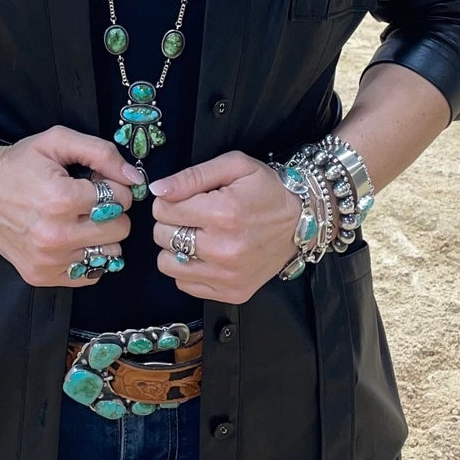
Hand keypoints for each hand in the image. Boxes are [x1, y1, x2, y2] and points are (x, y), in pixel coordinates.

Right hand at [0, 126, 141, 288]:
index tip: (97, 181)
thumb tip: (135, 178)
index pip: (121, 199)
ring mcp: (49, 260)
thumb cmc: (19, 165)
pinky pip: (90, 274)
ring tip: (81, 221)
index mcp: (61, 199)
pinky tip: (73, 238)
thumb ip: (101, 153)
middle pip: (120, 229)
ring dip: (102, 236)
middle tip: (90, 202)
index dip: (115, 186)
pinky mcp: (42, 276)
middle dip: (112, 211)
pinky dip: (88, 256)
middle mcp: (56, 235)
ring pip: (110, 254)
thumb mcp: (57, 142)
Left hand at [148, 151, 300, 303]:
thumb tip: (158, 190)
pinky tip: (206, 254)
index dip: (168, 201)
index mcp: (222, 213)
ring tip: (197, 236)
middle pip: (163, 237)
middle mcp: (224, 249)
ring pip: (168, 264)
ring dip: (175, 248)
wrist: (302, 220)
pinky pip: (185, 284)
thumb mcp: (235, 167)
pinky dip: (189, 269)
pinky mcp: (232, 292)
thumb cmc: (267, 190)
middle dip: (170, 222)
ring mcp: (228, 276)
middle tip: (191, 216)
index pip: (164, 210)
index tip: (183, 199)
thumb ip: (192, 176)